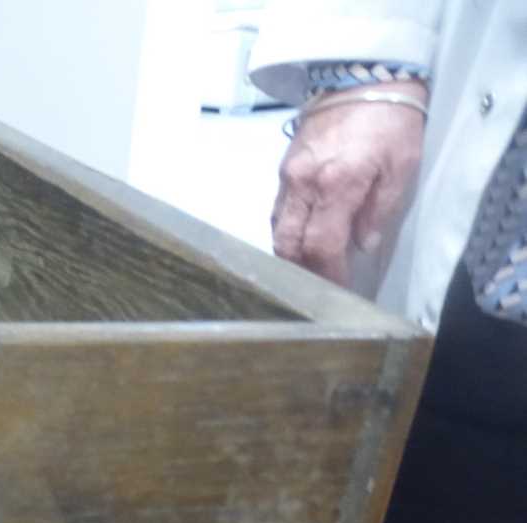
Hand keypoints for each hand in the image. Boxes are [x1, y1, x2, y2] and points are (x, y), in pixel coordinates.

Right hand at [272, 79, 426, 286]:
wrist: (361, 76)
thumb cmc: (391, 121)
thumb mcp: (402, 165)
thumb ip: (380, 208)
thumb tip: (362, 244)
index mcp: (337, 184)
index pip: (321, 245)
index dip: (328, 274)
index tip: (339, 290)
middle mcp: (304, 184)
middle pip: (288, 244)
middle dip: (302, 270)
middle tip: (320, 284)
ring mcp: (288, 177)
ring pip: (277, 230)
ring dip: (291, 253)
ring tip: (310, 265)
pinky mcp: (282, 169)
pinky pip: (277, 211)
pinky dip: (287, 230)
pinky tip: (302, 237)